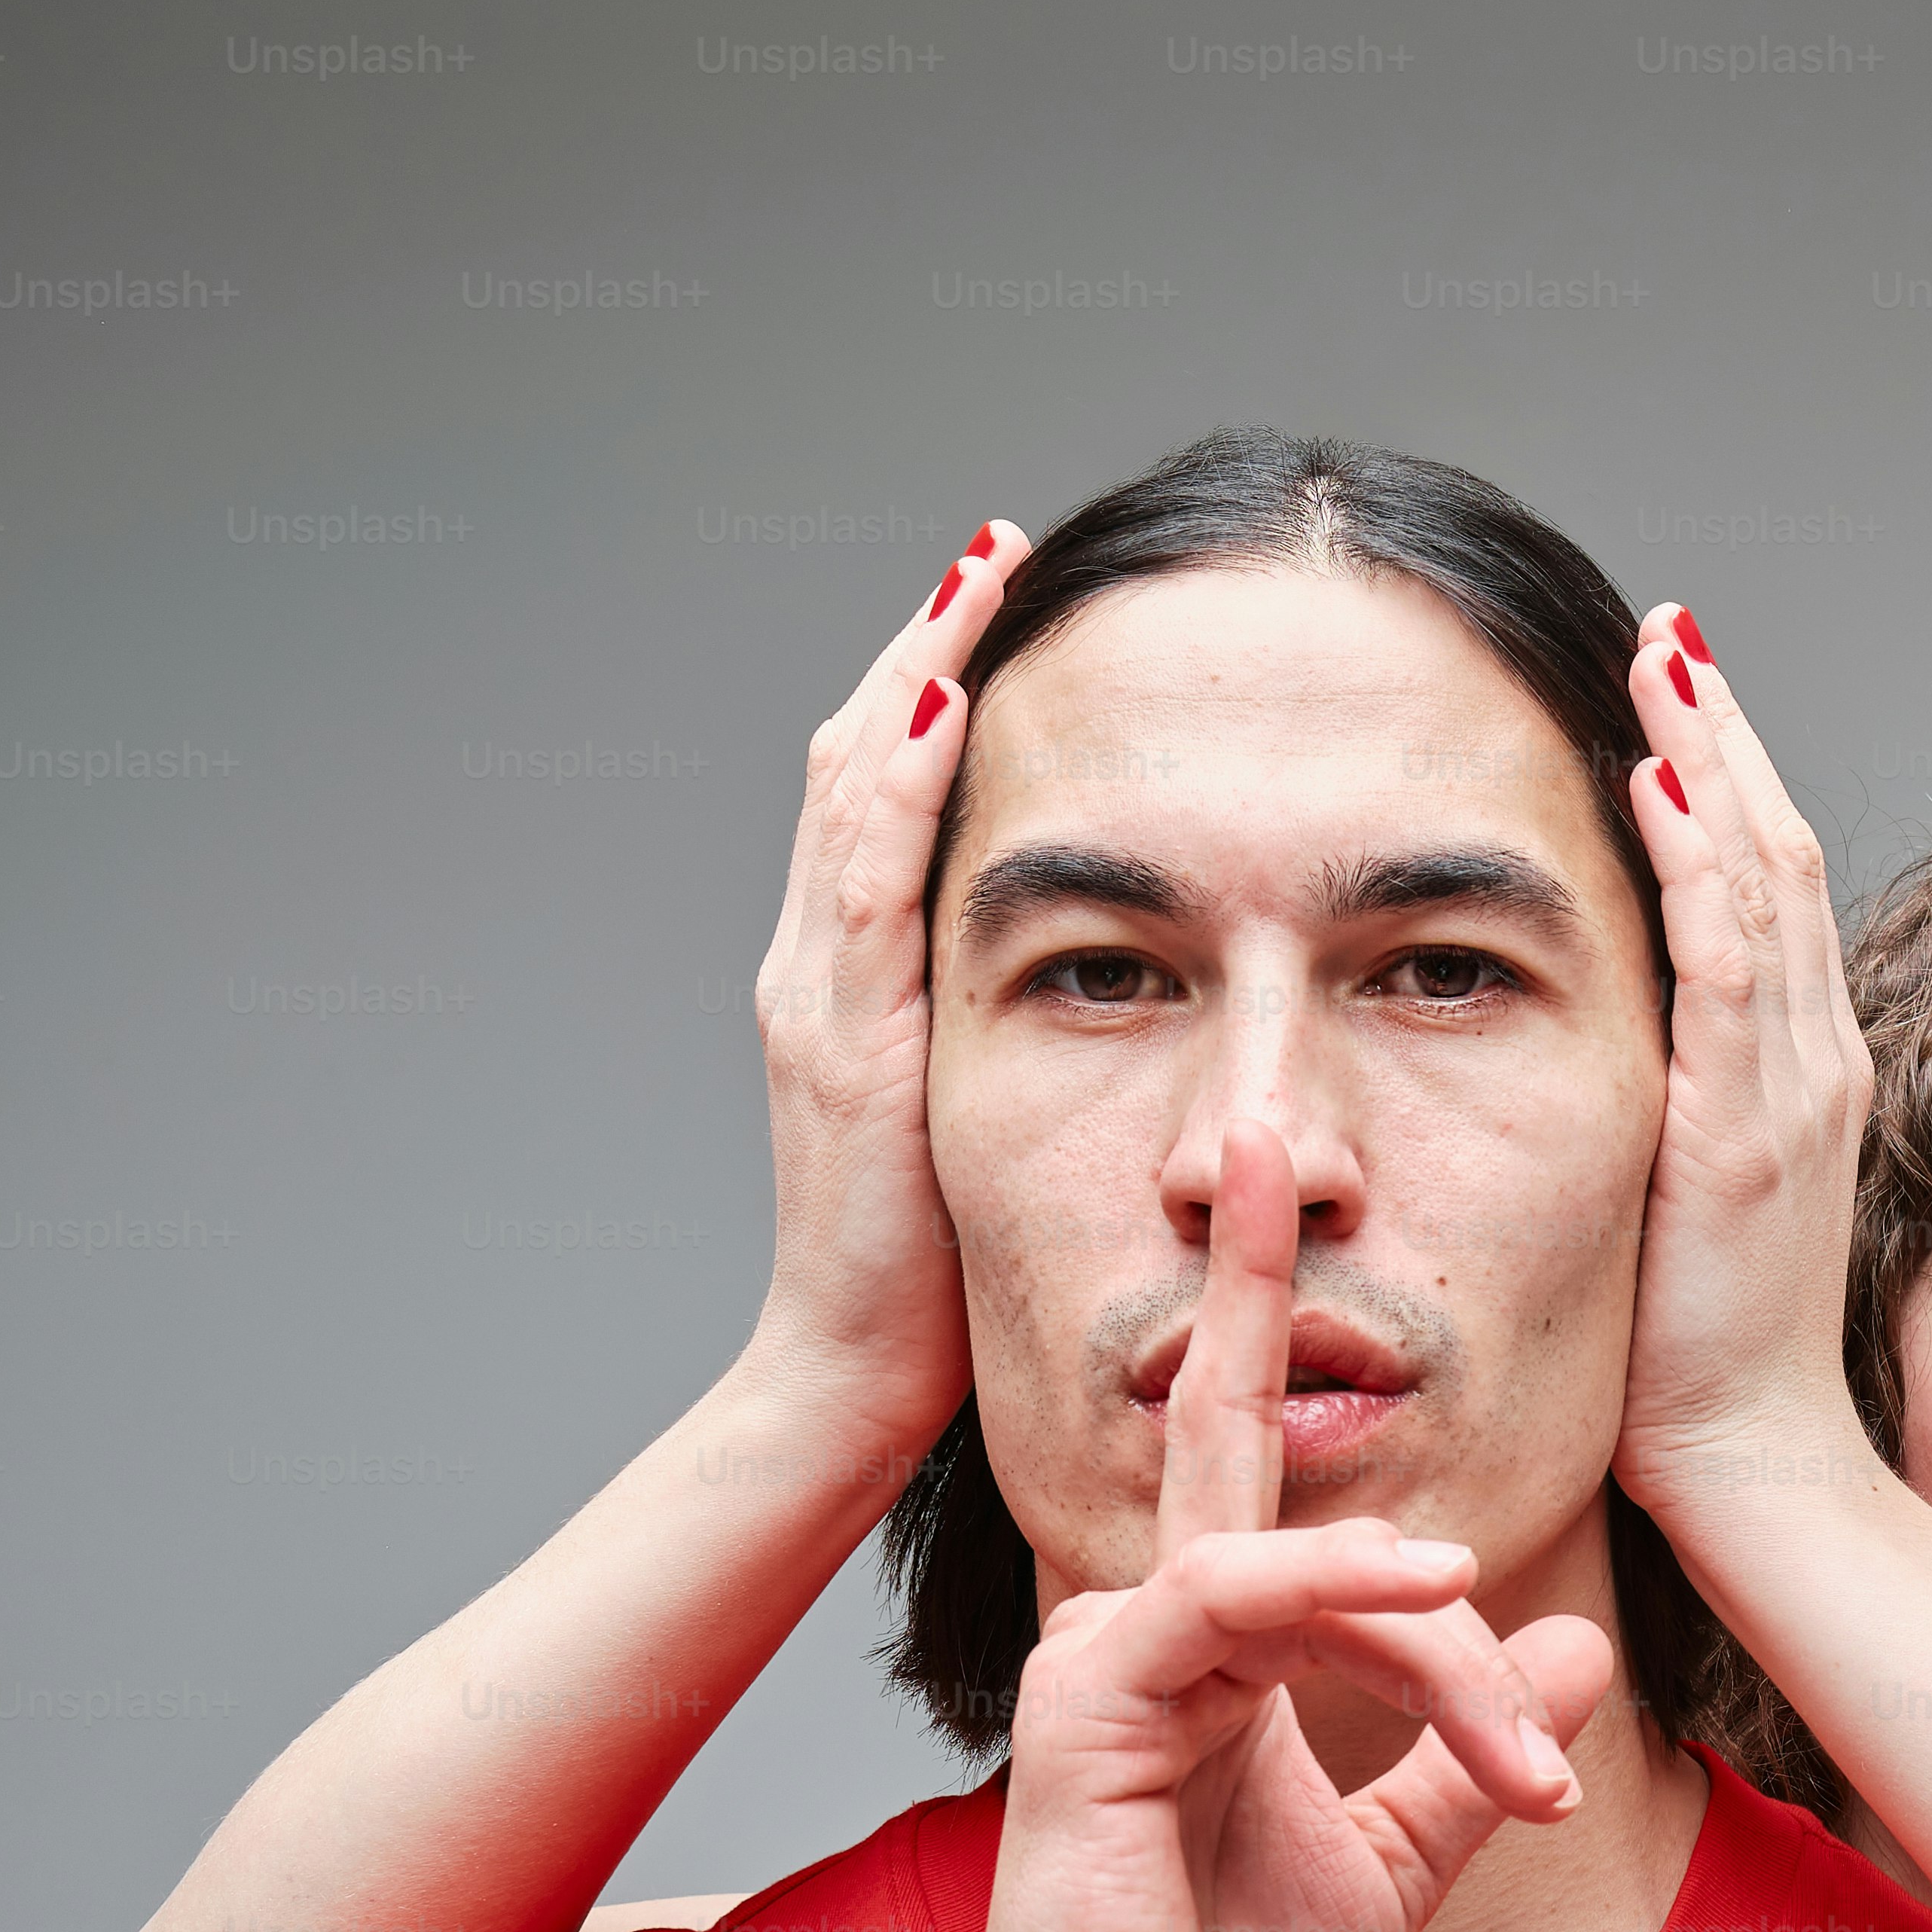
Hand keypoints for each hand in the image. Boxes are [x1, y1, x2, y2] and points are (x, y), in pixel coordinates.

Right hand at [738, 521, 1029, 1451]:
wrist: (850, 1381)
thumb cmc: (936, 1279)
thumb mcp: (988, 1125)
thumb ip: (1018, 1045)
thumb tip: (1108, 983)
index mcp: (858, 985)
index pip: (892, 800)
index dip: (939, 693)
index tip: (1005, 606)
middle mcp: (823, 967)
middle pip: (865, 759)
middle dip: (929, 645)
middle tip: (997, 550)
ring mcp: (823, 994)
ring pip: (858, 789)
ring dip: (919, 671)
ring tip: (981, 575)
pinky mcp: (844, 1036)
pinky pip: (869, 875)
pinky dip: (904, 777)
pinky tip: (949, 697)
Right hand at [934, 1122, 1616, 1931]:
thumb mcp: (1396, 1862)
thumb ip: (1470, 1749)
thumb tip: (1575, 1649)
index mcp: (1210, 1641)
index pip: (1248, 1445)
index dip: (1266, 1306)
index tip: (1281, 1167)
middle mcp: (1150, 1620)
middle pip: (1254, 1444)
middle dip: (1258, 1277)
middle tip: (1276, 1139)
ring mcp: (1110, 1652)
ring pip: (1307, 1565)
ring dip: (1440, 1649)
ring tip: (1527, 1769)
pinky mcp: (1090, 1702)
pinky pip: (1231, 1601)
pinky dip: (1339, 1592)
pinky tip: (1435, 1597)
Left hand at [1609, 602, 1882, 1520]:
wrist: (1753, 1463)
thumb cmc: (1706, 1356)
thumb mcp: (1695, 1198)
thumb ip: (1681, 1110)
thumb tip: (1629, 1052)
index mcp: (1805, 1073)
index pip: (1777, 891)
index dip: (1736, 781)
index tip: (1680, 693)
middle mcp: (1816, 1061)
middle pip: (1782, 853)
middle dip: (1727, 731)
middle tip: (1671, 632)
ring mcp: (1791, 1091)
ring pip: (1764, 882)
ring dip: (1711, 760)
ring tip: (1662, 665)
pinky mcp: (1743, 1130)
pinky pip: (1728, 967)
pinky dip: (1697, 868)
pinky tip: (1657, 784)